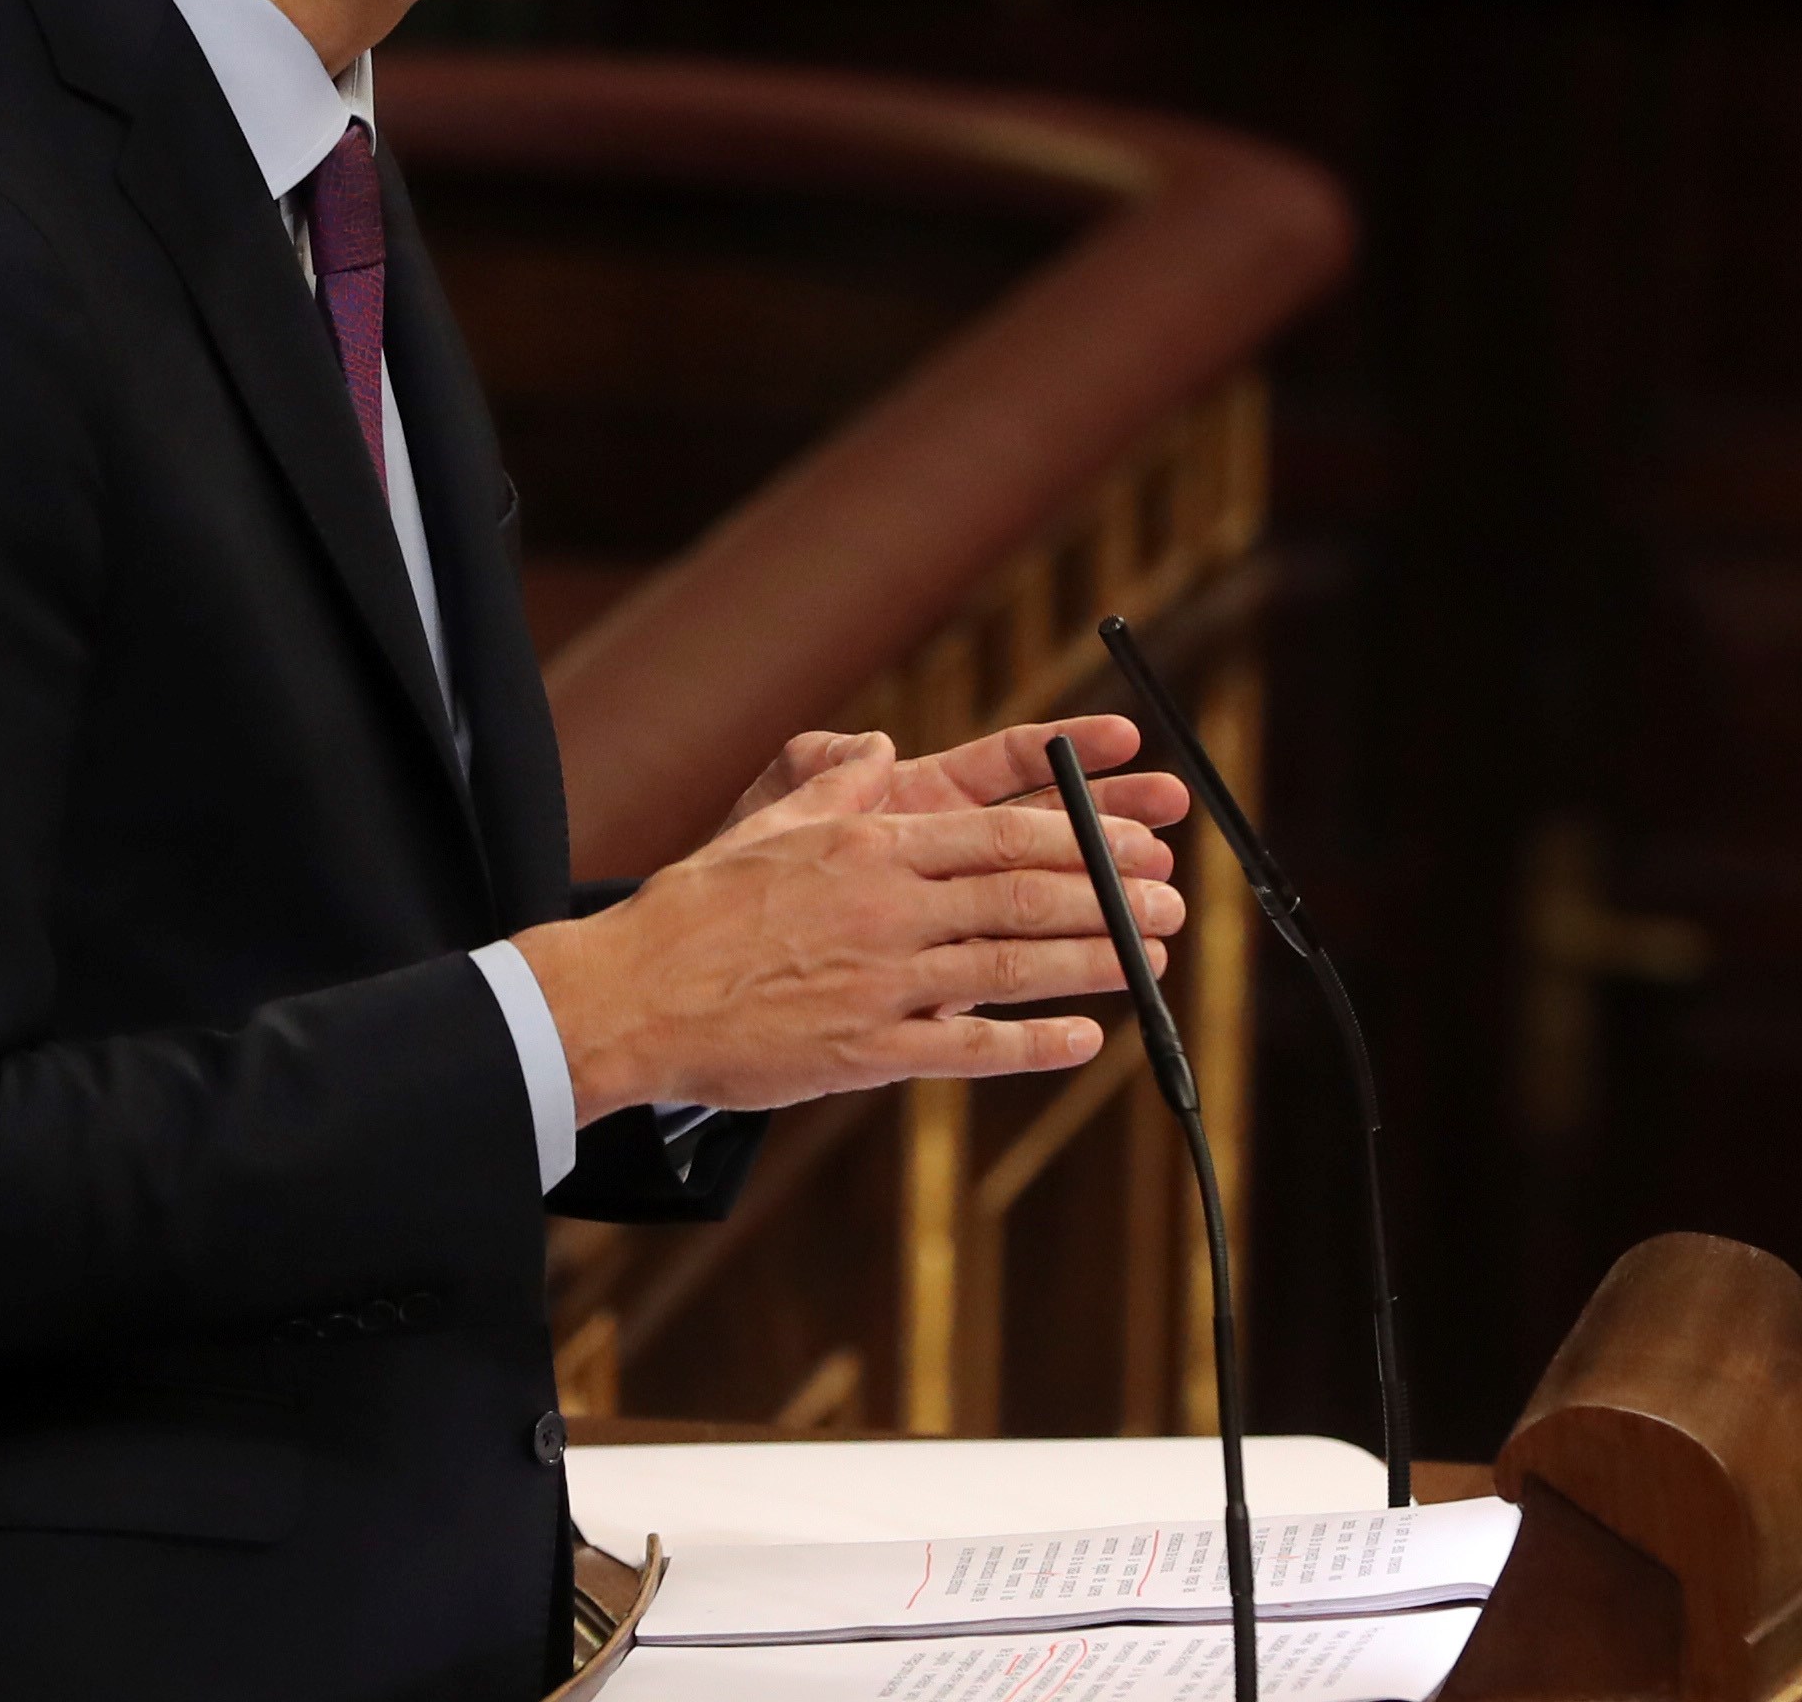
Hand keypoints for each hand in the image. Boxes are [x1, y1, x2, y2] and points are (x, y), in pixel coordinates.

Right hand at [518, 719, 1188, 1117]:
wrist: (629, 996)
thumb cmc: (696, 907)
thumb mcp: (773, 825)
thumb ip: (841, 788)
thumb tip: (882, 749)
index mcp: (871, 844)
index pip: (1000, 831)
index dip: (1080, 834)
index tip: (1136, 838)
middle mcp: (888, 909)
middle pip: (1025, 896)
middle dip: (1110, 895)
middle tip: (1172, 899)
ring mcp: (882, 983)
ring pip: (1012, 968)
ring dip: (1095, 961)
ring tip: (1156, 958)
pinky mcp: (866, 1052)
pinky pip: (968, 1048)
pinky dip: (1033, 1043)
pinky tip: (1085, 1038)